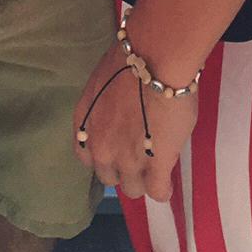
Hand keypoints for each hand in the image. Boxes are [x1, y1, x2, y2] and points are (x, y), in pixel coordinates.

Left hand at [73, 40, 197, 202]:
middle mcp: (100, 147)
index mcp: (84, 125)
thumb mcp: (104, 86)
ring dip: (143, 179)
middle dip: (123, 168)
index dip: (105, 154)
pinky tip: (167, 182)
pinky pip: (157, 192)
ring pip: (133, 188)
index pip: (87, 157)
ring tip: (156, 167)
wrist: (155, 58)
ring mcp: (127, 160)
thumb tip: (121, 117)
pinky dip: (163, 189)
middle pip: (110, 177)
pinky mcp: (154, 166)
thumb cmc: (131, 59)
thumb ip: (107, 112)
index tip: (118, 147)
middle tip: (139, 154)